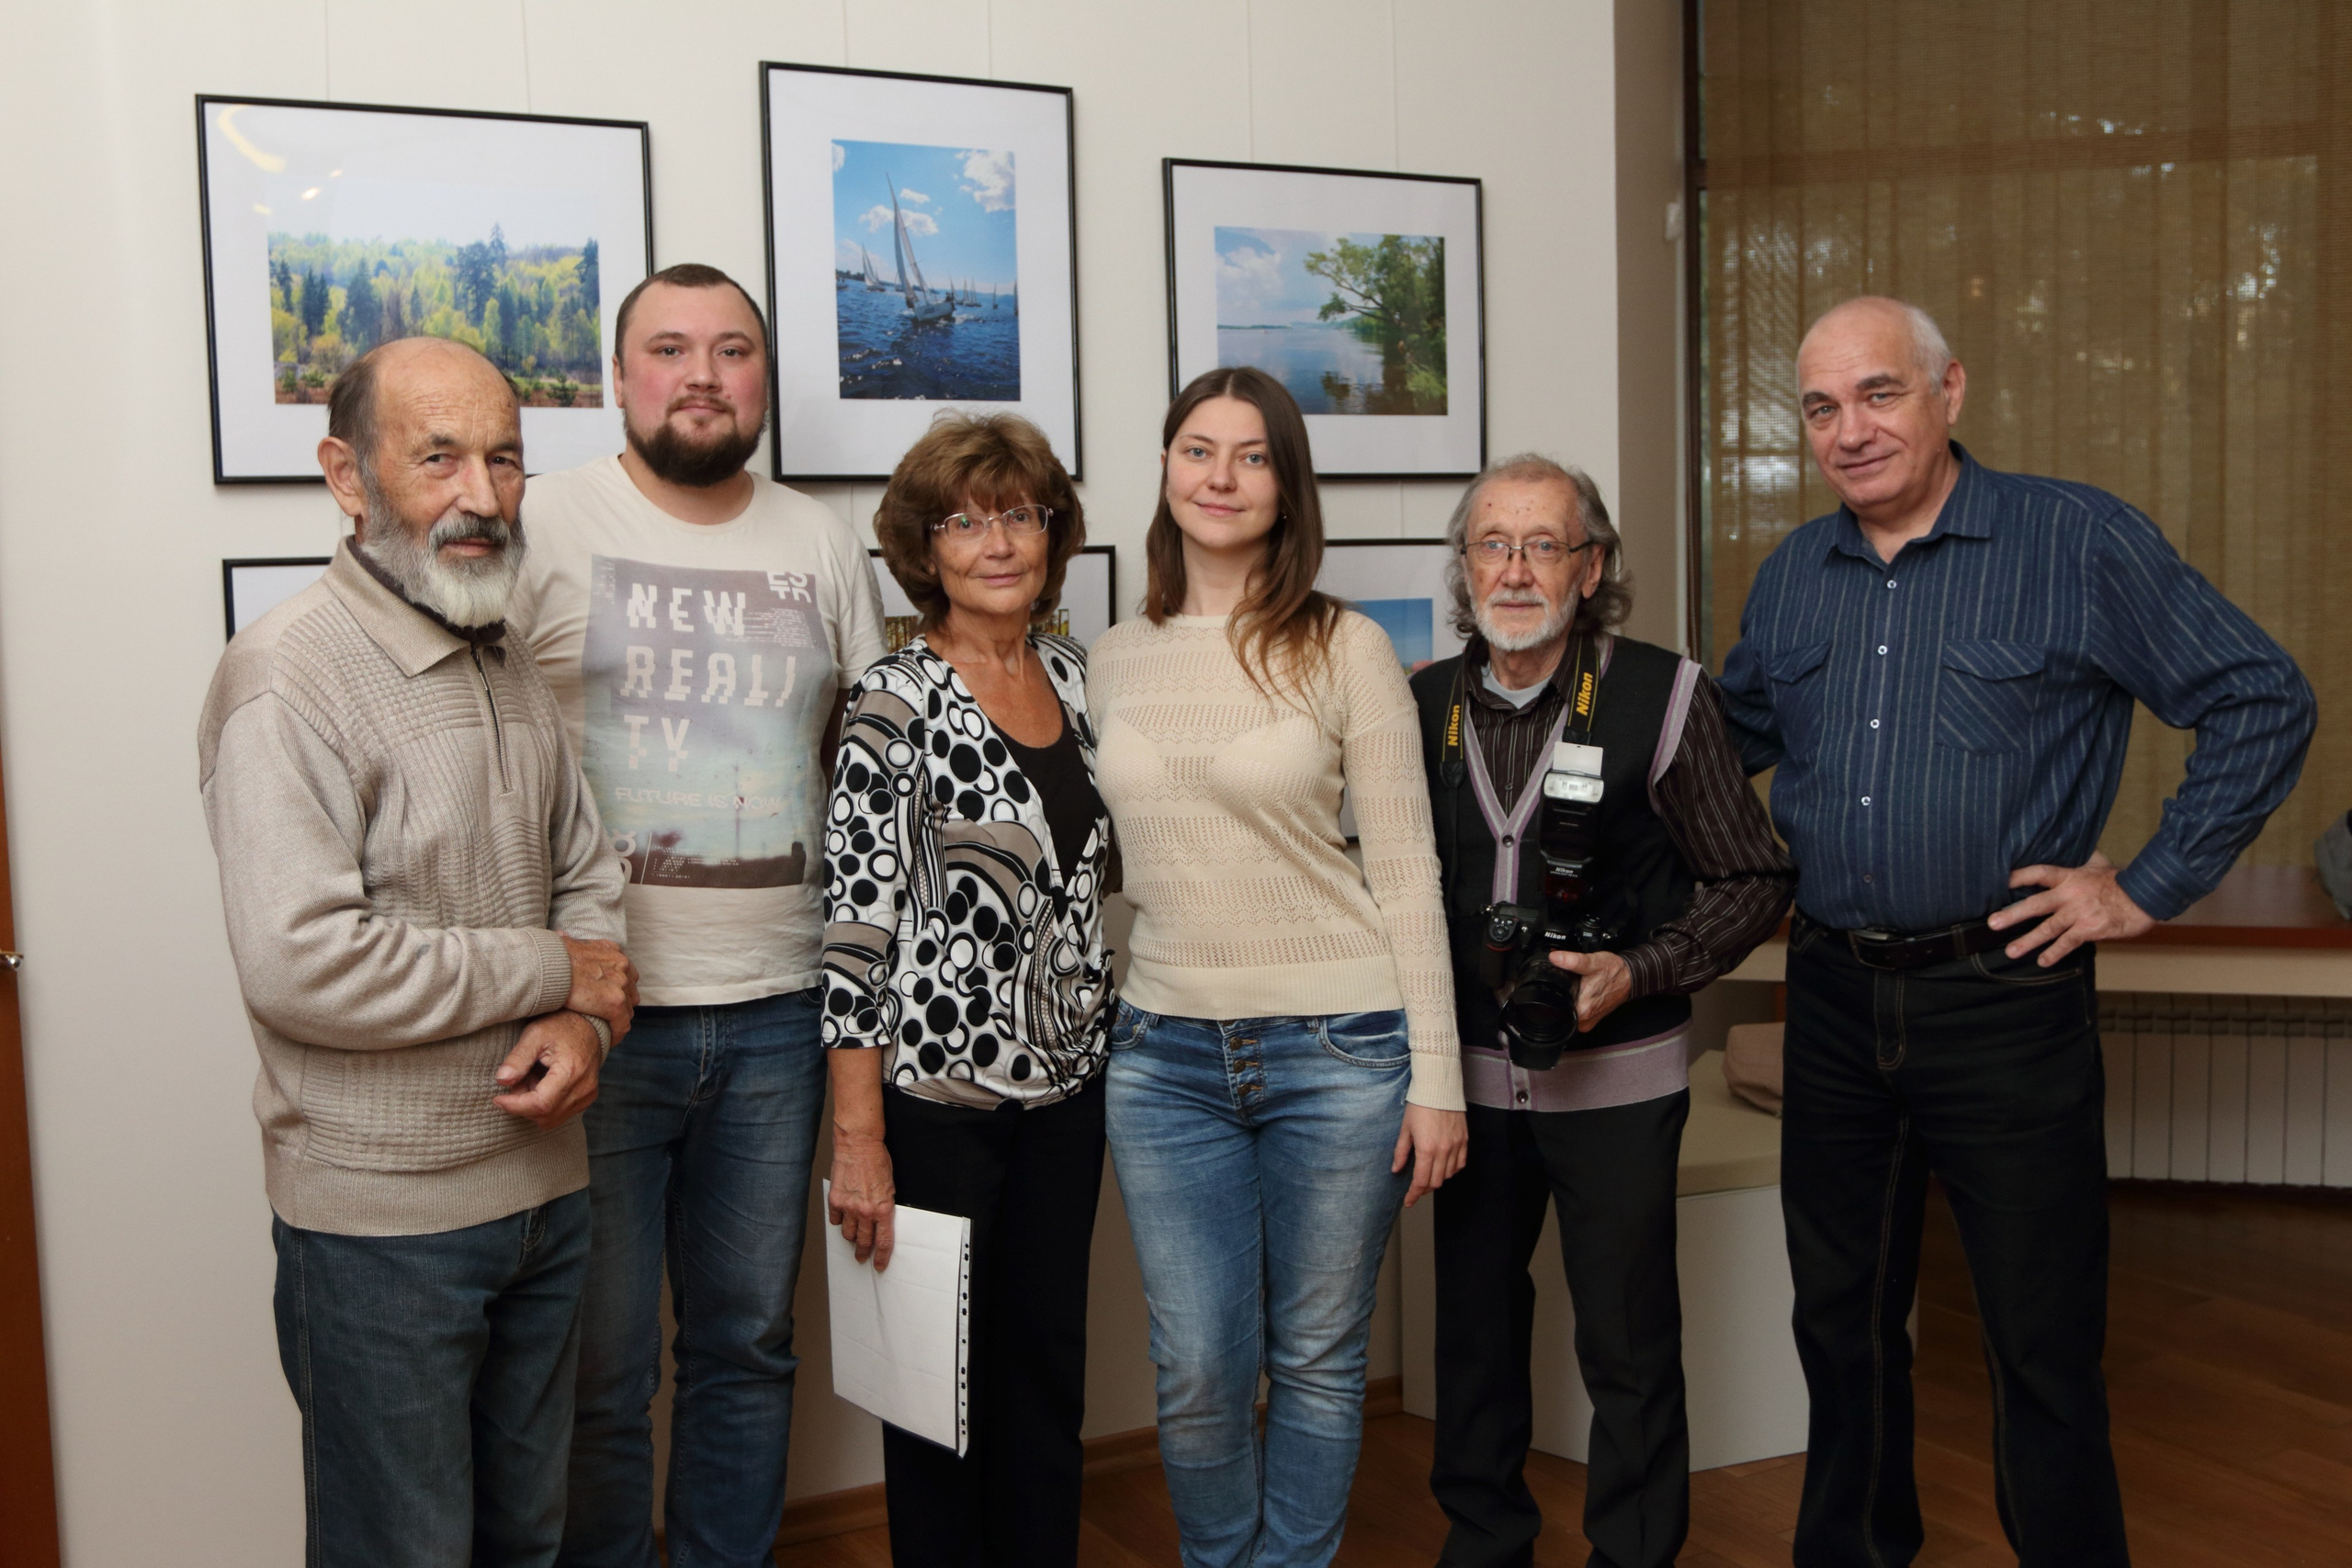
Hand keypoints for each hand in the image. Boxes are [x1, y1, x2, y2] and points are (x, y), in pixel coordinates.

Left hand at [492, 1012, 601, 1129]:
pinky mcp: (586, 1099)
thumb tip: (502, 1081)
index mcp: (571, 1071)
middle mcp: (583, 1088)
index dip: (515, 1106)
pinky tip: (541, 1085)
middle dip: (523, 1105)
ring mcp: (587, 1096)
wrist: (588, 1024)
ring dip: (533, 1106)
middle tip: (516, 1080)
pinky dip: (544, 1105)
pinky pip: (558, 1114)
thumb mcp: (535, 1034)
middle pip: (544, 1116)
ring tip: (531, 1079)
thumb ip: (518, 1058)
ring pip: (550, 1119)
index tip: (498, 1098)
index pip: (541, 1104)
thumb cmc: (561, 1026)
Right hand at [561, 933, 637, 1042]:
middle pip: (630, 991)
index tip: (607, 1000)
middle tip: (608, 1018)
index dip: (618, 988)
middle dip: (622, 1005)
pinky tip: (608, 1041)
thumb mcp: (566, 943)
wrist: (547, 966)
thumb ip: (571, 943)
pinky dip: (616, 1033)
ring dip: (618, 1021)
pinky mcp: (614, 1002)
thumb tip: (562, 937)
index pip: (624, 973)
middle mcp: (621, 964)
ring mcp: (620, 983)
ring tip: (607, 1031)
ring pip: (628, 1009)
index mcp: (611, 950)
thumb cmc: (550, 957)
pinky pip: (622, 1024)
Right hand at [829, 1132, 896, 1269]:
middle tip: (862, 1256)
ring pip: (847, 1234)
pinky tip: (842, 1216)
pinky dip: (839, 1220)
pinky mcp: (835, 1200)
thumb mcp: (890, 1187)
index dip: (881, 1257)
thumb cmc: (877, 1161)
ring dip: (851, 1236)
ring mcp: (848, 1207)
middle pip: (864, 1242)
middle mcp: (865, 1211)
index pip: (883, 1241)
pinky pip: (835, 1220)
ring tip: (853, 1234)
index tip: (878, 1264)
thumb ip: (884, 1207)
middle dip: (864, 1252)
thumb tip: (881, 1222)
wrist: (859, 1145)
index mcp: (883, 1209)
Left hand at [1392, 1104, 1467, 1208]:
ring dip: (1437, 1179)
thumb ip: (1401, 1152)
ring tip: (1428, 1175)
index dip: (1414, 1194)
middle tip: (1416, 1188)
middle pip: (1435, 1182)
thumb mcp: (1405, 1129)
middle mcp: (1444, 1151)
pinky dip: (1452, 1170)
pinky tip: (1444, 1167)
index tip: (1408, 1201)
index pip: (1421, 1181)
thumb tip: (1396, 1169)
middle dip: (1424, 1188)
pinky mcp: (1464, 1140)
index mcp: (1426, 1149)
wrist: (1439, 1088)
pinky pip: (1461, 1163)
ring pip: (1448, 1175)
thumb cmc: (1419, 1105)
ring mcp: (1456, 1146)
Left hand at [1546, 949, 1632, 1031]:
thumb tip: (1554, 957)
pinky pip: (1577, 1012)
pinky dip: (1577, 1002)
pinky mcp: (1592, 1019)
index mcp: (1582, 1009)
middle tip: (1574, 982)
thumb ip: (1571, 960)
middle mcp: (1584, 1019)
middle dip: (1563, 993)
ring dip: (1570, 998)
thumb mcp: (1591, 962)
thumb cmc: (1614, 971)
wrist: (1630, 977)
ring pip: (1568, 1010)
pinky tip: (1583, 993)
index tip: (1561, 982)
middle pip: (1560, 1007)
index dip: (1554, 991)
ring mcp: (1588, 1021)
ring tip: (1580, 986)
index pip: (1554, 1005)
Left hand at [1988, 851, 2155, 965]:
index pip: (2039, 873)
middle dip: (2012, 914)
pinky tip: (2042, 961)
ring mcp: (2079, 913)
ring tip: (2011, 951)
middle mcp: (2070, 895)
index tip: (2001, 881)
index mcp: (2070, 876)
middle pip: (2035, 904)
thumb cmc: (2121, 880)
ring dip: (2028, 941)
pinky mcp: (2090, 929)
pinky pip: (2067, 943)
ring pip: (2048, 928)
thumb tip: (2078, 846)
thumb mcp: (2099, 863)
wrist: (2145, 896)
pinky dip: (2054, 953)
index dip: (2019, 876)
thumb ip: (2083, 859)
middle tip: (1992, 923)